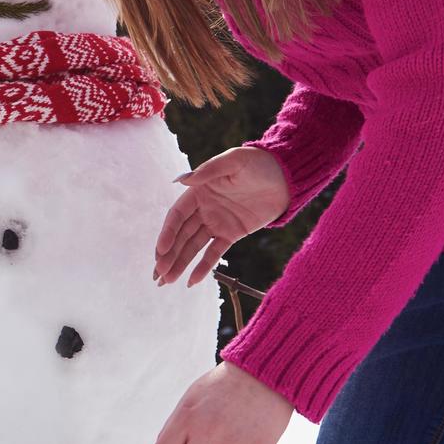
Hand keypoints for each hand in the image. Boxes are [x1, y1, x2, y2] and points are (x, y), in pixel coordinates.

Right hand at [153, 146, 290, 287]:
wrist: (285, 177)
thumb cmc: (258, 163)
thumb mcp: (234, 161)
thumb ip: (208, 171)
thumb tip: (182, 180)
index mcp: (199, 191)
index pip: (177, 215)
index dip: (168, 233)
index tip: (161, 251)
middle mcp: (203, 209)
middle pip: (181, 235)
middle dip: (168, 255)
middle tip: (158, 274)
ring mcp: (216, 223)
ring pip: (193, 246)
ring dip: (180, 263)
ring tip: (166, 281)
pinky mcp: (231, 234)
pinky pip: (214, 253)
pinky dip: (203, 266)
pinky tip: (192, 281)